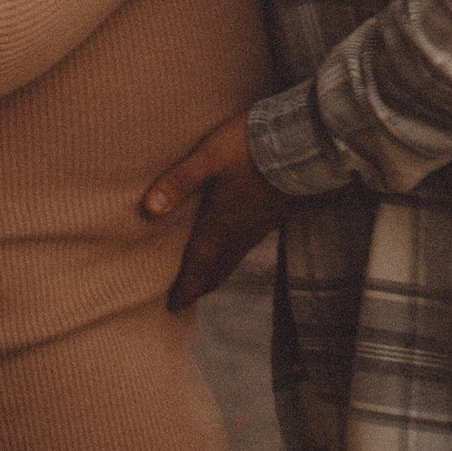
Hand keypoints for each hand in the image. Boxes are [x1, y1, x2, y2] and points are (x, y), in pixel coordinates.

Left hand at [140, 114, 285, 309]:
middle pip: (219, 268)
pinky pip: (253, 241)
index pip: (199, 264)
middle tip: (189, 295)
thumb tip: (148, 207)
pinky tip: (240, 238)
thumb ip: (180, 180)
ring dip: (220, 269)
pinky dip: (238, 250)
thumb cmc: (250, 148)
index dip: (185, 287)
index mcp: (222, 222)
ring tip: (209, 271)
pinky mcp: (278, 212)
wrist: (303, 143)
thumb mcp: (209, 156)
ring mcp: (263, 223)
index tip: (173, 307)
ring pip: (237, 256)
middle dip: (202, 284)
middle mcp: (242, 230)